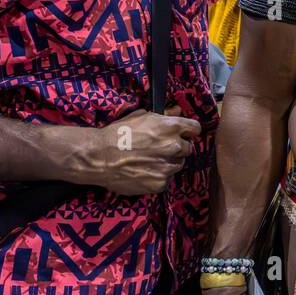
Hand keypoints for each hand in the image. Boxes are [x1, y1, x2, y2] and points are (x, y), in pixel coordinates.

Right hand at [81, 107, 201, 195]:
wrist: (100, 157)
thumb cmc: (118, 134)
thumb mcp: (141, 117)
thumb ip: (163, 116)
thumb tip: (176, 111)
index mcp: (171, 127)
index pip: (195, 129)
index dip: (189, 131)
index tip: (184, 134)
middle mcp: (174, 146)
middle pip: (188, 148)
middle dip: (178, 148)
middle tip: (161, 149)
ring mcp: (168, 166)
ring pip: (178, 165)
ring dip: (169, 163)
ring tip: (150, 161)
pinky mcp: (160, 183)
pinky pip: (167, 179)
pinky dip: (159, 177)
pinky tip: (145, 171)